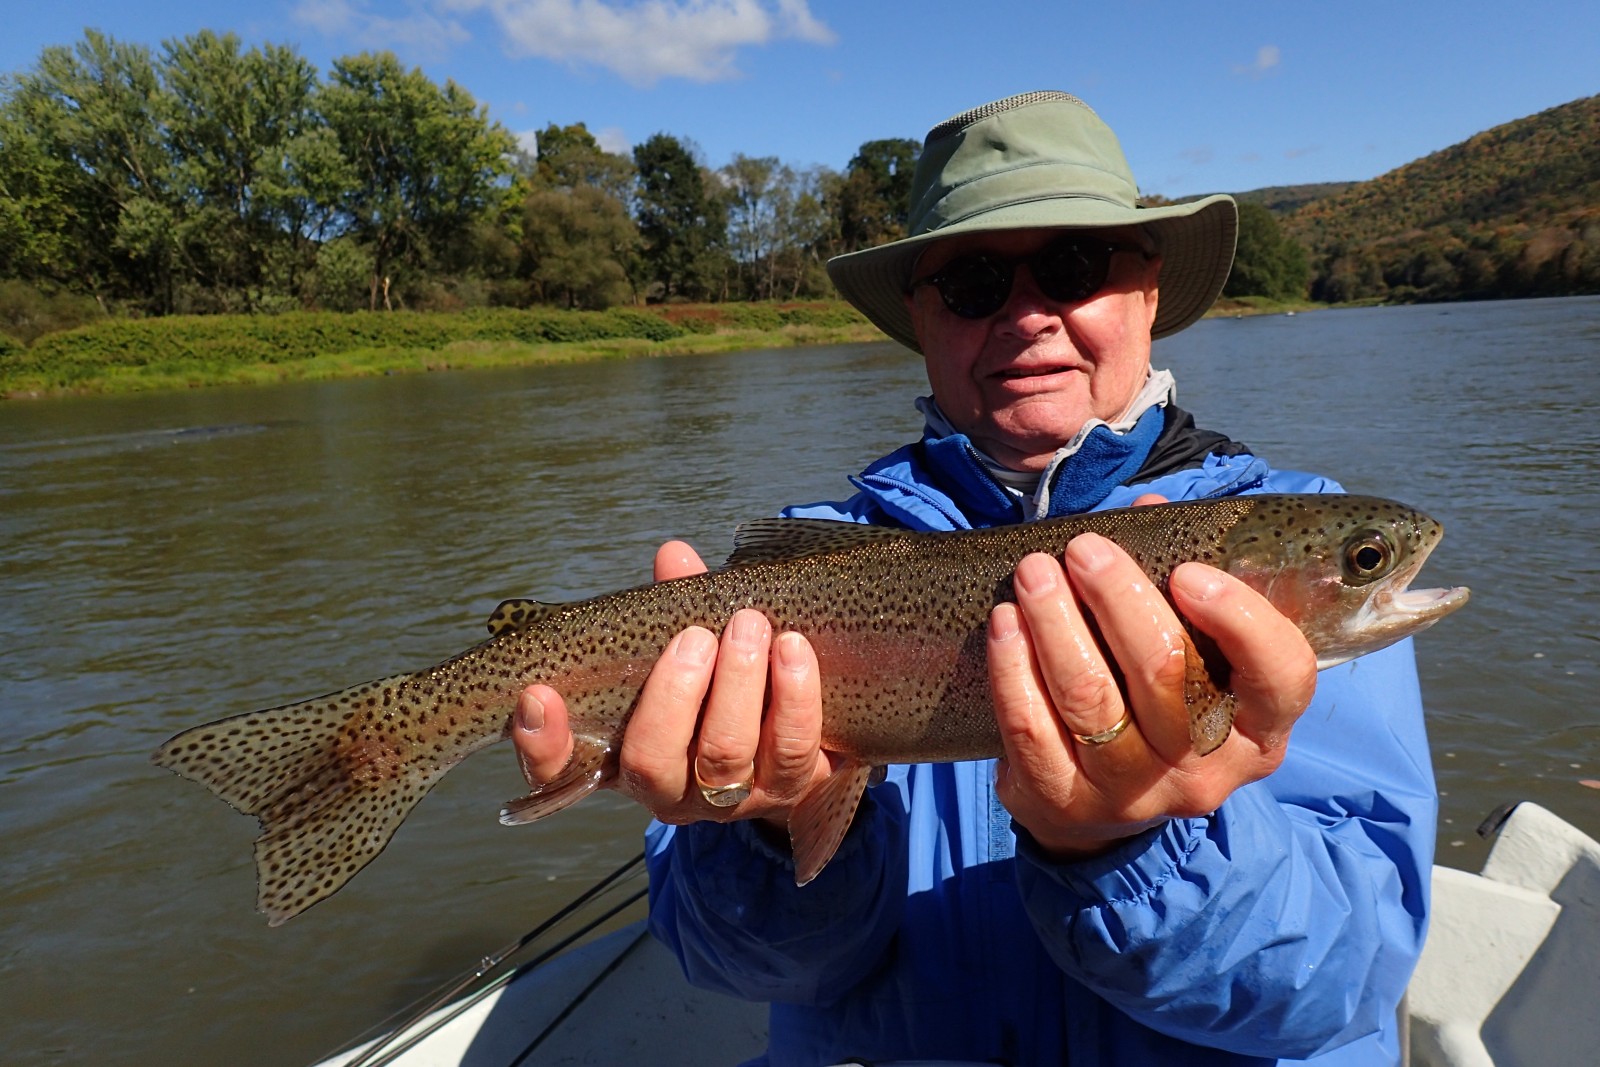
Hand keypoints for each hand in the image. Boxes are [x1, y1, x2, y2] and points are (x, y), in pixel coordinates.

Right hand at [511, 541, 830, 830]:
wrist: (797, 732)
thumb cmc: (722, 681)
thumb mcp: (689, 643)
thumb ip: (676, 606)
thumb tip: (674, 556)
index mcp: (618, 756)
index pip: (557, 770)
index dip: (541, 741)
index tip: (538, 693)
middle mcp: (665, 790)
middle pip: (651, 762)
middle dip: (673, 695)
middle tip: (696, 636)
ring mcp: (726, 799)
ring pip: (723, 757)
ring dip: (737, 687)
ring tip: (749, 627)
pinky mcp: (789, 793)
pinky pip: (793, 753)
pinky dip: (796, 698)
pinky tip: (794, 649)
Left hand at [987, 496, 1318, 858]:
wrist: (1099, 805)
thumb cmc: (1155, 699)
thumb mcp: (1190, 650)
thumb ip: (1177, 577)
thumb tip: (1146, 511)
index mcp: (1258, 728)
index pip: (1279, 673)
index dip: (1238, 617)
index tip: (1187, 571)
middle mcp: (1205, 769)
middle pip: (1166, 673)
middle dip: (1118, 597)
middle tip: (1083, 549)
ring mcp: (1134, 793)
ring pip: (1091, 699)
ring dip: (1056, 622)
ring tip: (1034, 572)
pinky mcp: (1066, 804)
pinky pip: (1032, 729)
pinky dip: (1013, 668)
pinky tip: (1004, 623)